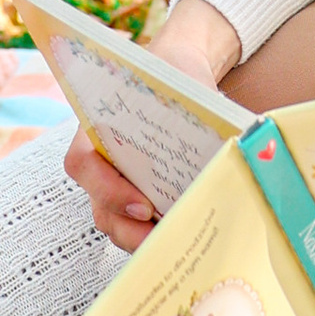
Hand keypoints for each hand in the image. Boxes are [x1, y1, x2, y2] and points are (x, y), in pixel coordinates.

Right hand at [64, 0, 242, 250]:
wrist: (178, 69)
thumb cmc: (172, 77)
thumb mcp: (178, 84)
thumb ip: (190, 110)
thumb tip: (231, 144)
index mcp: (96, 129)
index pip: (83, 165)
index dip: (109, 191)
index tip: (144, 206)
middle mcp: (101, 162)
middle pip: (101, 209)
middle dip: (132, 231)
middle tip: (168, 239)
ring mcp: (117, 184)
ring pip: (119, 225)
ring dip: (147, 240)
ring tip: (183, 246)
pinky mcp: (139, 197)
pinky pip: (139, 225)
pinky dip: (160, 235)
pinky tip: (189, 239)